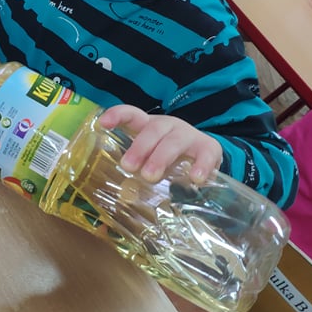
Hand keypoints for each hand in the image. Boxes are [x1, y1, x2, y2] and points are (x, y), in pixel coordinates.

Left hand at [99, 105, 222, 183]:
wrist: (205, 156)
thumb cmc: (169, 158)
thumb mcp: (151, 160)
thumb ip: (139, 173)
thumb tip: (124, 197)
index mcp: (149, 126)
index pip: (132, 114)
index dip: (117, 115)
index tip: (102, 123)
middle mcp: (169, 126)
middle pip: (153, 130)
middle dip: (139, 148)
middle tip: (128, 167)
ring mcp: (189, 135)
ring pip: (174, 141)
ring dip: (161, 157)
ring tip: (150, 176)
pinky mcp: (209, 147)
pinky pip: (205, 154)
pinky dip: (200, 166)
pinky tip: (195, 179)